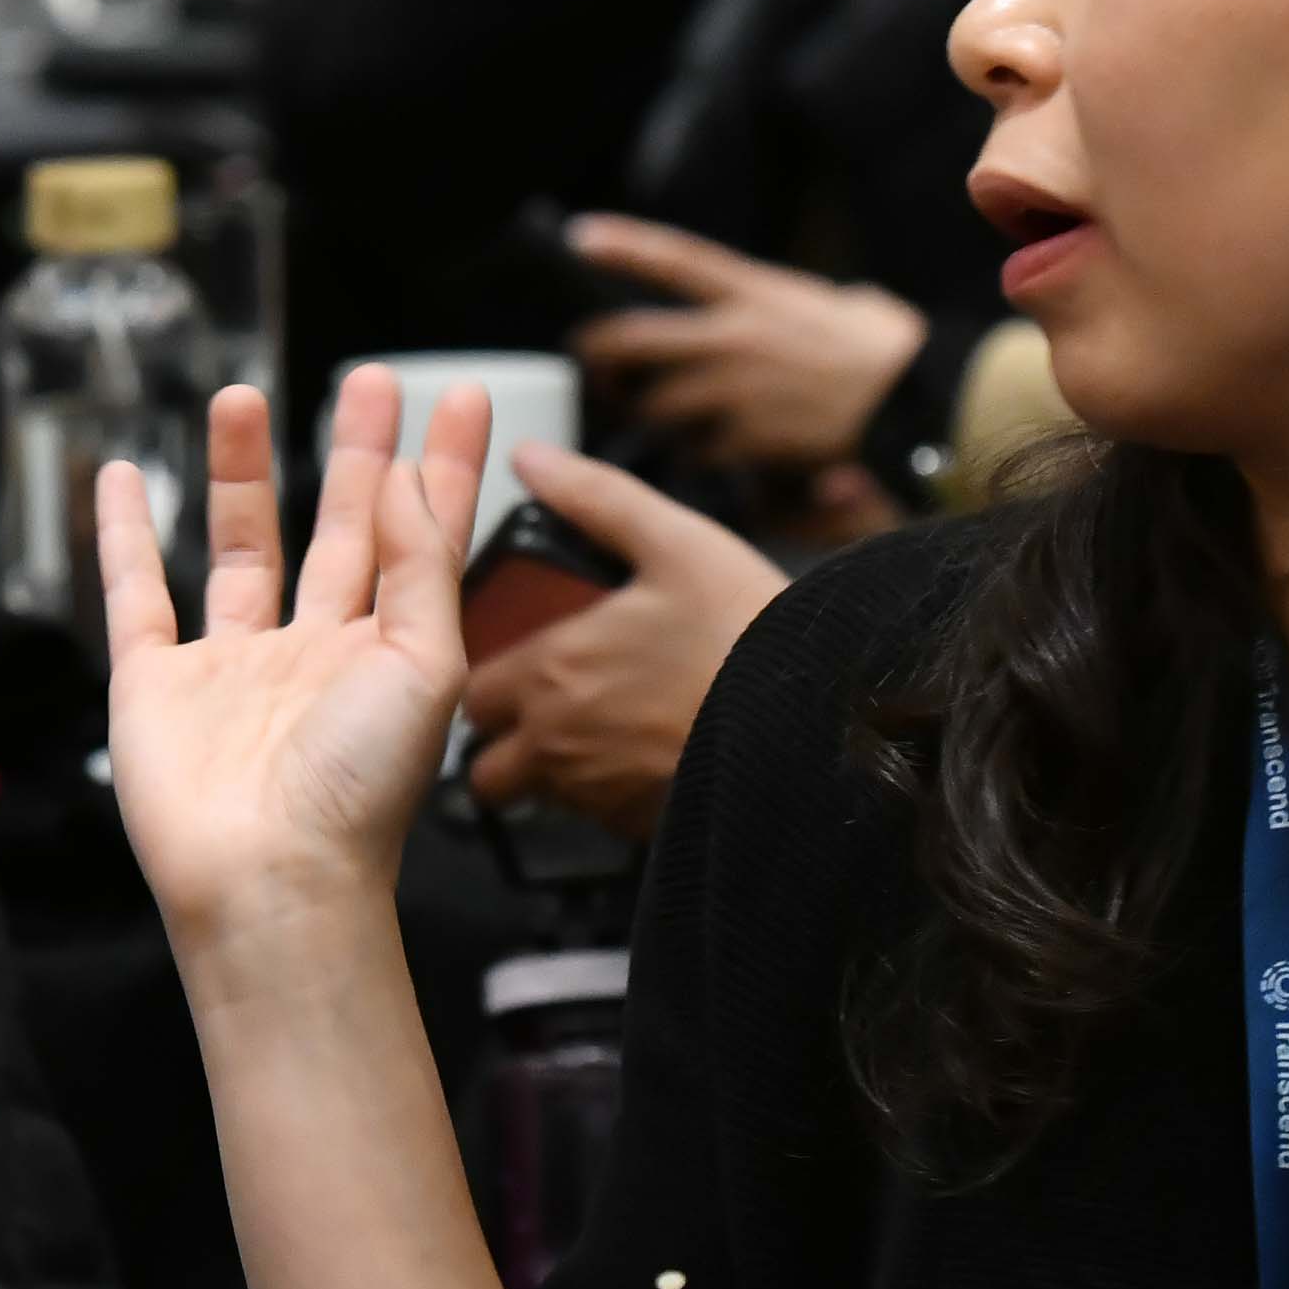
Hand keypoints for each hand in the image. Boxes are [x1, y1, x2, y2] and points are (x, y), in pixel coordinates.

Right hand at [95, 368, 485, 938]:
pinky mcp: (156, 683)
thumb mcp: (425, 665)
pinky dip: (123, 536)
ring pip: (241, 548)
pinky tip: (121, 476)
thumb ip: (419, 564)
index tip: (457, 394)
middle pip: (340, 530)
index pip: (423, 538)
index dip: (439, 466)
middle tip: (366, 377)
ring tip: (242, 393)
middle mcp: (315, 654)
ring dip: (241, 473)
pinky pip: (136, 594)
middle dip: (354, 453)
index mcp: (389, 653)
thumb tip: (399, 475)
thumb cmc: (359, 790)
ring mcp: (233, 667)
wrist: (268, 877)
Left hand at [453, 448, 786, 840]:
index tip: (513, 662)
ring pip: (536, 796)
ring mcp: (596, 795)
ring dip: (549, 769)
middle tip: (543, 705)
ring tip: (598, 729)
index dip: (488, 677)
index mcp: (551, 672)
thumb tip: (533, 459)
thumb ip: (593, 498)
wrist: (819, 725)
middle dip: (504, 738)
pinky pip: (593, 821)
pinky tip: (643, 758)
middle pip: (486, 762)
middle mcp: (558, 743)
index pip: (470, 692)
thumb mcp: (675, 541)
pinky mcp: (638, 829)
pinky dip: (602, 796)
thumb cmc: (750, 636)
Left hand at [568, 216, 931, 470]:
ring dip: (643, 412)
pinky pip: (696, 449)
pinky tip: (700, 453)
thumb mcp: (833, 302)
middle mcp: (736, 336)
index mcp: (756, 291)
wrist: (915, 400)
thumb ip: (787, 302)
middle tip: (591, 365)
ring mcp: (737, 390)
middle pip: (636, 339)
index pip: (676, 259)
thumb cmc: (884, 347)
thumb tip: (783, 302)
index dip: (624, 245)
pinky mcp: (748, 439)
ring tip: (643, 416)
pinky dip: (690, 453)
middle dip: (600, 355)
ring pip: (656, 403)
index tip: (580, 236)